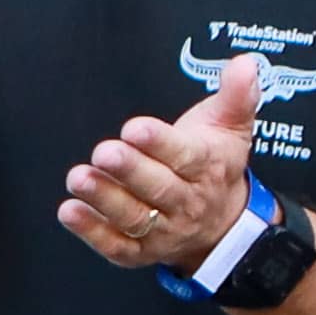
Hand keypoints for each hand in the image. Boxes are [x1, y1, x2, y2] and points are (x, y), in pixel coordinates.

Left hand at [64, 58, 268, 275]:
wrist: (221, 224)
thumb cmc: (215, 165)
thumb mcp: (230, 126)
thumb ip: (236, 95)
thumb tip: (245, 64)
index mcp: (207, 168)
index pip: (184, 156)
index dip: (159, 143)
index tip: (135, 128)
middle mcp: (187, 202)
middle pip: (158, 188)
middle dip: (129, 170)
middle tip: (104, 152)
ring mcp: (164, 230)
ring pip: (134, 217)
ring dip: (104, 198)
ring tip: (78, 178)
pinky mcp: (140, 251)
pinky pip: (116, 245)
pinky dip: (92, 232)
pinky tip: (70, 211)